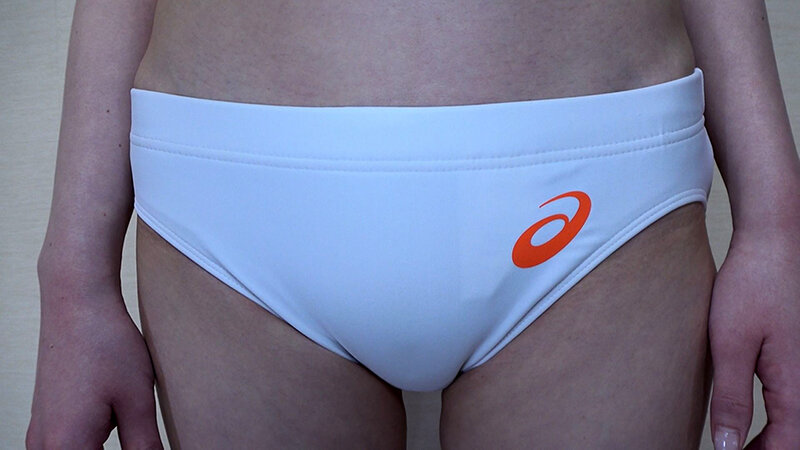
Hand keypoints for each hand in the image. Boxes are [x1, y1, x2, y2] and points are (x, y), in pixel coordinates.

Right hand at [26, 284, 162, 449]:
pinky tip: (114, 415)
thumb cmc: (105, 345)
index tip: (145, 445)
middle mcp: (44, 446)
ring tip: (129, 422)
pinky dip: (94, 440)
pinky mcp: (44, 421)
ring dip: (106, 448)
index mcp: (68, 447)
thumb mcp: (138, 402)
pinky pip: (70, 444)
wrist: (76, 304)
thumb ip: (145, 447)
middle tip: (141, 435)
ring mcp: (40, 433)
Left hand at [708, 228, 799, 448]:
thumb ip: (731, 399)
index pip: (785, 445)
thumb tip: (728, 447)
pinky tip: (746, 419)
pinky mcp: (794, 356)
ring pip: (791, 420)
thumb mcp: (731, 346)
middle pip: (791, 435)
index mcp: (795, 386)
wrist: (773, 246)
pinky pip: (788, 400)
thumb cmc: (753, 288)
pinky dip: (772, 419)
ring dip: (769, 439)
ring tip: (737, 446)